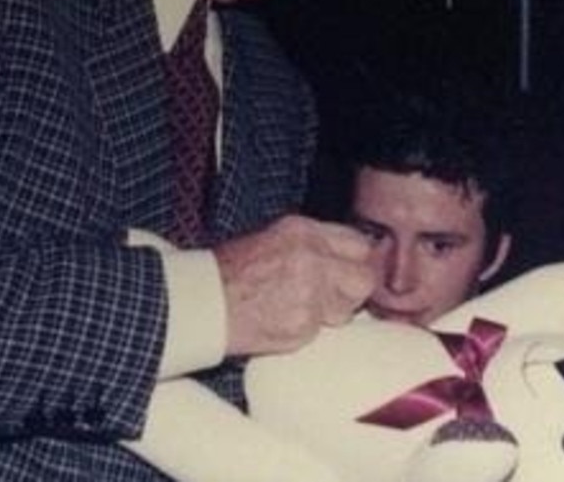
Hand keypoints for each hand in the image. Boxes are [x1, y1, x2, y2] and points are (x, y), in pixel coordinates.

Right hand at [214, 215, 375, 356]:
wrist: (200, 301)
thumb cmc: (232, 271)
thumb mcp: (275, 238)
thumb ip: (315, 244)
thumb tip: (352, 256)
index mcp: (304, 231)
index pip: (359, 244)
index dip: (358, 262)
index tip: (353, 272)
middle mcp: (311, 257)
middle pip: (364, 278)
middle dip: (352, 291)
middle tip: (332, 297)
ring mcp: (308, 291)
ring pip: (345, 309)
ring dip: (330, 313)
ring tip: (298, 307)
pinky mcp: (301, 323)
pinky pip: (319, 332)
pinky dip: (305, 331)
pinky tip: (281, 320)